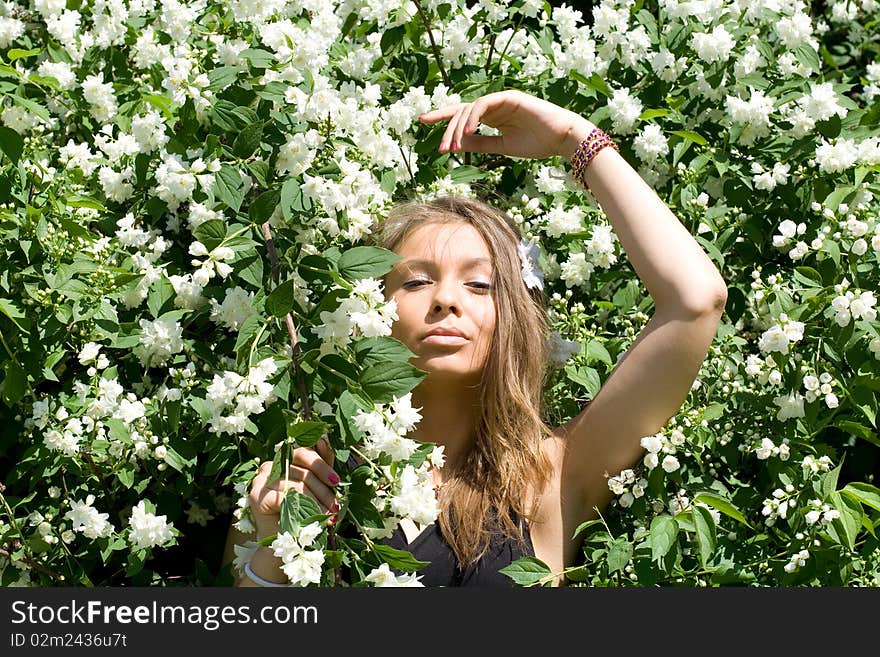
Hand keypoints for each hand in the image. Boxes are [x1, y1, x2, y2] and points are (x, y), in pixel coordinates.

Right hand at [248, 437, 338, 540]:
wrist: (282, 544)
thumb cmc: (300, 513)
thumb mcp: (315, 487)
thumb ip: (320, 465)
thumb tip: (324, 439)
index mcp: (283, 460)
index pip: (303, 453)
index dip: (321, 466)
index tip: (336, 481)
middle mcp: (269, 466)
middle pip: (302, 470)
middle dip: (323, 490)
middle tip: (334, 506)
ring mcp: (260, 480)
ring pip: (296, 485)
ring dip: (316, 503)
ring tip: (327, 516)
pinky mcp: (257, 496)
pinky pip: (285, 497)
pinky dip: (301, 509)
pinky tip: (311, 519)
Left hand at [418, 89, 594, 160]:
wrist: (562, 139)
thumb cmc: (537, 144)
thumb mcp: (502, 147)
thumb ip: (481, 143)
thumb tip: (457, 144)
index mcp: (492, 117)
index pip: (462, 114)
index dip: (442, 117)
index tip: (422, 122)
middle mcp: (494, 106)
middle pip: (461, 112)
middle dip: (446, 129)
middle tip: (440, 148)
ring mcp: (501, 100)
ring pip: (470, 108)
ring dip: (458, 127)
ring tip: (453, 146)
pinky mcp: (510, 97)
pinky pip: (484, 104)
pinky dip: (473, 117)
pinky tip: (467, 132)